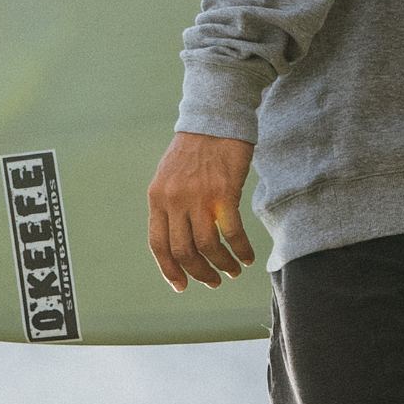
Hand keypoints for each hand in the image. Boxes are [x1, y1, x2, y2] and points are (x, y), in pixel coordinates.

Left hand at [148, 131, 256, 289]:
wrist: (216, 117)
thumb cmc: (197, 147)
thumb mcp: (170, 175)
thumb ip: (170, 204)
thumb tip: (177, 237)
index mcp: (157, 197)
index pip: (158, 244)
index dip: (169, 270)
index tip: (181, 285)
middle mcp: (174, 199)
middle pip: (183, 251)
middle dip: (199, 272)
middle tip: (213, 281)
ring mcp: (198, 196)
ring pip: (207, 246)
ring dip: (221, 265)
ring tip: (232, 271)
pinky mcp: (223, 192)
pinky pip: (231, 233)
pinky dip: (240, 250)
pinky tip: (247, 258)